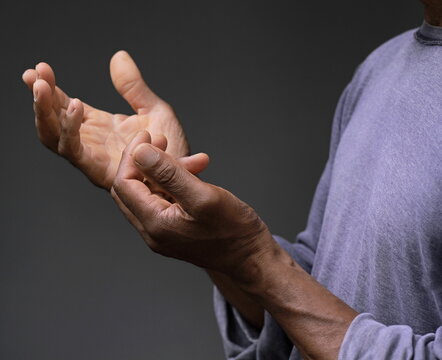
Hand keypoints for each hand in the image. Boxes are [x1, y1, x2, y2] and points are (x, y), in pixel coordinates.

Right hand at [22, 51, 204, 189]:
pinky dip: (68, 129)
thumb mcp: (153, 109)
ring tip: (41, 86)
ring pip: (53, 137)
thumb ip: (133, 86)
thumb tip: (119, 56)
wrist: (184, 172)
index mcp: (98, 128)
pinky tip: (74, 105)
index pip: (63, 107)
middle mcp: (90, 143)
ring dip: (43, 112)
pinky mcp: (98, 169)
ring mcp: (92, 157)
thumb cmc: (170, 147)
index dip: (49, 89)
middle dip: (40, 98)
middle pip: (51, 122)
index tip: (39, 68)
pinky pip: (74, 150)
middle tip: (34, 74)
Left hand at [111, 131, 279, 279]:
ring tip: (197, 160)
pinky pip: (166, 200)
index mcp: (155, 224)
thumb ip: (169, 173)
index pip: (124, 184)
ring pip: (151, 192)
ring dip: (167, 170)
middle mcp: (153, 231)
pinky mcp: (175, 229)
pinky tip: (197, 172)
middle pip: (132, 188)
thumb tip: (140, 152)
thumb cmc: (234, 231)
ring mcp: (163, 232)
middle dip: (146, 161)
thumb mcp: (203, 196)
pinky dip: (177, 182)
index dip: (133, 156)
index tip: (148, 135)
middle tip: (162, 141)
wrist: (252, 258)